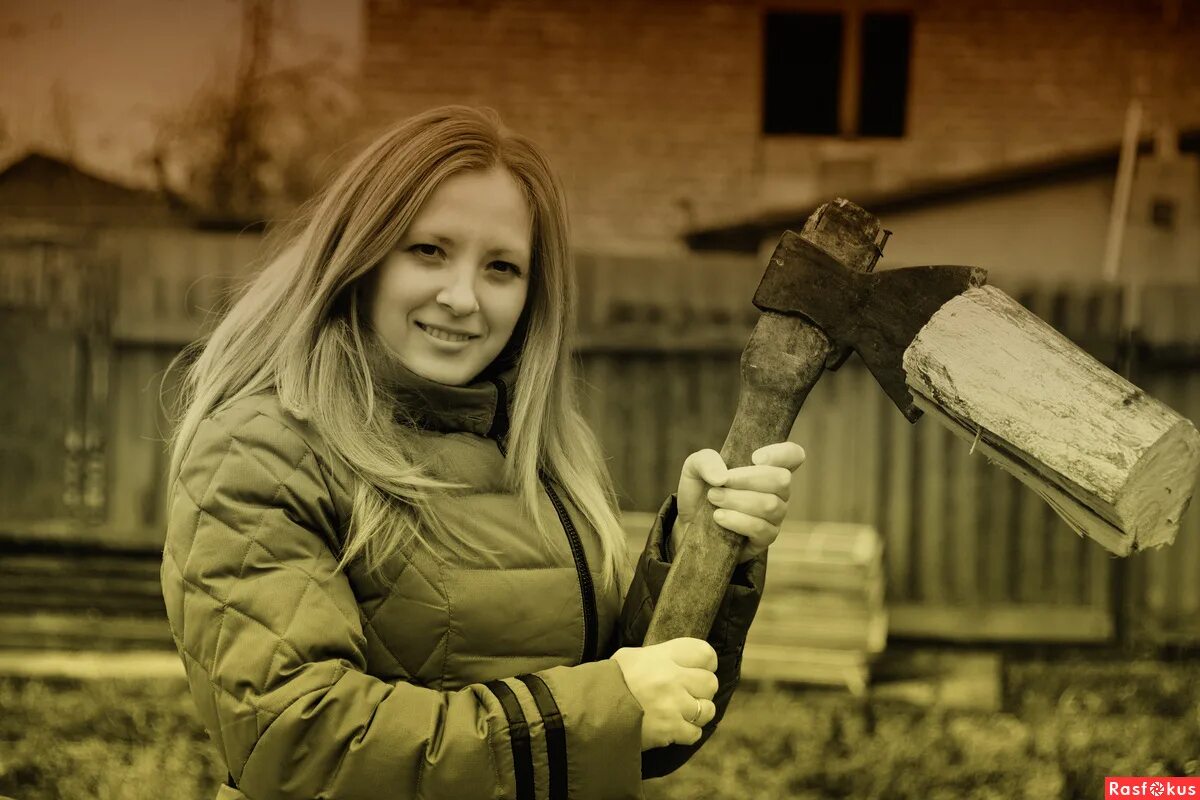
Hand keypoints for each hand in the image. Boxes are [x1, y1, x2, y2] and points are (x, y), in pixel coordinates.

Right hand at [611, 638, 718, 750]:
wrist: (591, 711)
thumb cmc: (610, 681)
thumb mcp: (631, 657)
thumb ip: (658, 657)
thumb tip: (677, 661)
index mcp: (662, 656)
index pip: (705, 653)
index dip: (706, 663)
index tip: (699, 669)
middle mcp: (672, 678)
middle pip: (710, 683)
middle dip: (702, 690)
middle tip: (689, 694)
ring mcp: (673, 705)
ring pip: (707, 710)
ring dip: (698, 713)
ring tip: (682, 713)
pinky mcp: (671, 730)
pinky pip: (695, 733)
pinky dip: (687, 733)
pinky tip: (675, 728)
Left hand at [675, 442, 805, 562]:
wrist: (690, 525)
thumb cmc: (700, 491)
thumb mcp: (695, 468)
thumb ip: (705, 461)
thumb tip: (722, 476)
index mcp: (767, 467)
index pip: (793, 455)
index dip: (781, 453)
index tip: (755, 457)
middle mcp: (777, 491)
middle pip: (782, 479)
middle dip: (747, 479)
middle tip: (720, 483)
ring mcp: (774, 516)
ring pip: (770, 505)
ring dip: (737, 500)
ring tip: (713, 498)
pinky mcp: (765, 538)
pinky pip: (761, 528)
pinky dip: (737, 520)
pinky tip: (718, 517)